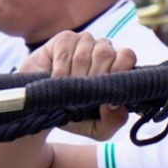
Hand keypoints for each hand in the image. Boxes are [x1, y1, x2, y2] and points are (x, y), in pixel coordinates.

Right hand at [23, 32, 137, 141]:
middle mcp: (103, 49)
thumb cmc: (73, 112)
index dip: (118, 72)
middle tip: (81, 95)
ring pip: (85, 55)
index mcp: (117, 66)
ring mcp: (84, 42)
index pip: (127, 56)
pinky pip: (66, 53)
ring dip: (74, 78)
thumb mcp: (97, 127)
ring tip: (67, 90)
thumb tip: (117, 105)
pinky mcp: (64, 39)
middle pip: (106, 54)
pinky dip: (61, 72)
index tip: (107, 92)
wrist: (41, 105)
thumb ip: (114, 121)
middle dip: (93, 80)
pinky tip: (55, 80)